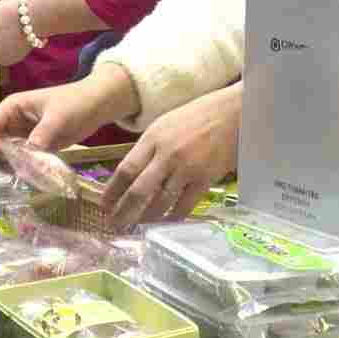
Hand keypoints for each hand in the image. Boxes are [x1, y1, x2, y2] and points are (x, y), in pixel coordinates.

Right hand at [0, 67, 137, 160]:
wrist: (98, 105)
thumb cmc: (76, 103)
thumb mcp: (58, 117)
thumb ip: (41, 136)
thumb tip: (27, 158)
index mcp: (12, 107)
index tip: (7, 155)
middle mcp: (12, 122)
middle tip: (19, 167)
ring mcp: (21, 135)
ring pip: (3, 155)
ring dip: (10, 165)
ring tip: (28, 172)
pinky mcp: (33, 147)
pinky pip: (20, 160)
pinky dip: (23, 169)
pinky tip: (35, 174)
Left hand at [101, 84, 241, 230]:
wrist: (233, 112)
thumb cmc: (199, 115)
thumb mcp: (166, 124)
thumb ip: (149, 147)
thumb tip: (133, 172)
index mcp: (153, 138)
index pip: (126, 170)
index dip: (112, 191)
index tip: (104, 205)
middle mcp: (166, 155)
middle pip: (138, 191)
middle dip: (124, 211)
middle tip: (115, 224)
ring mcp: (186, 169)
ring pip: (159, 202)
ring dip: (146, 218)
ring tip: (138, 225)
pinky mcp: (205, 179)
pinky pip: (184, 206)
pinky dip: (172, 217)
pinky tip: (165, 222)